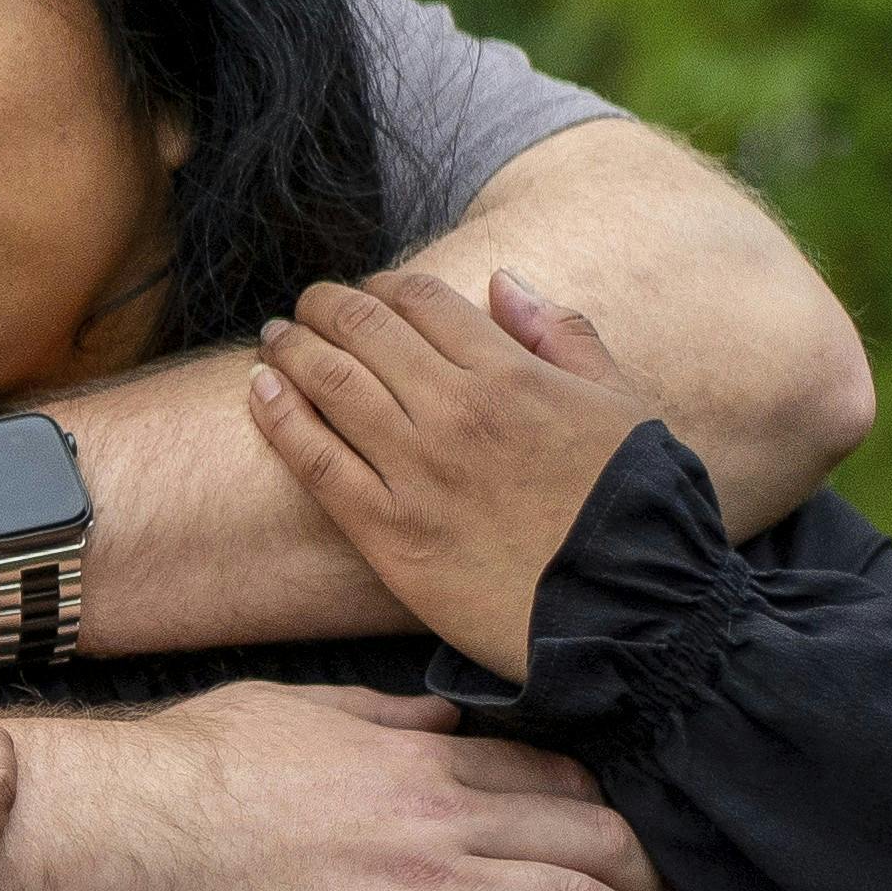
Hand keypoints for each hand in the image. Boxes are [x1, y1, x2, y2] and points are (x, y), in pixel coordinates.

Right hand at [0, 678, 691, 890]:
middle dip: (656, 879)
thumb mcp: (297, 705)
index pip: (557, 780)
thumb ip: (385, 713)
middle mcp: (440, 823)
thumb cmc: (189, 765)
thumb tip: (448, 716)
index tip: (634, 841)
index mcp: (419, 757)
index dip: (615, 812)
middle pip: (595, 844)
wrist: (120, 834)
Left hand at [245, 270, 664, 682]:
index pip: (422, 299)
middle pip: (365, 329)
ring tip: (277, 337)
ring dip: (293, 347)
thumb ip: (563, 335)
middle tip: (309, 306)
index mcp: (512, 375)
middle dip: (327, 306)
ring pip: (330, 383)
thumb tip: (502, 278)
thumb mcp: (623, 404)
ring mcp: (416, 472)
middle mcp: (455, 412)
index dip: (384, 285)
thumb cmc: (632, 508)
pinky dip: (279, 415)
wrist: (627, 612)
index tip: (368, 291)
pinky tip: (260, 389)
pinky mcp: (387, 532)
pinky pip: (316, 461)